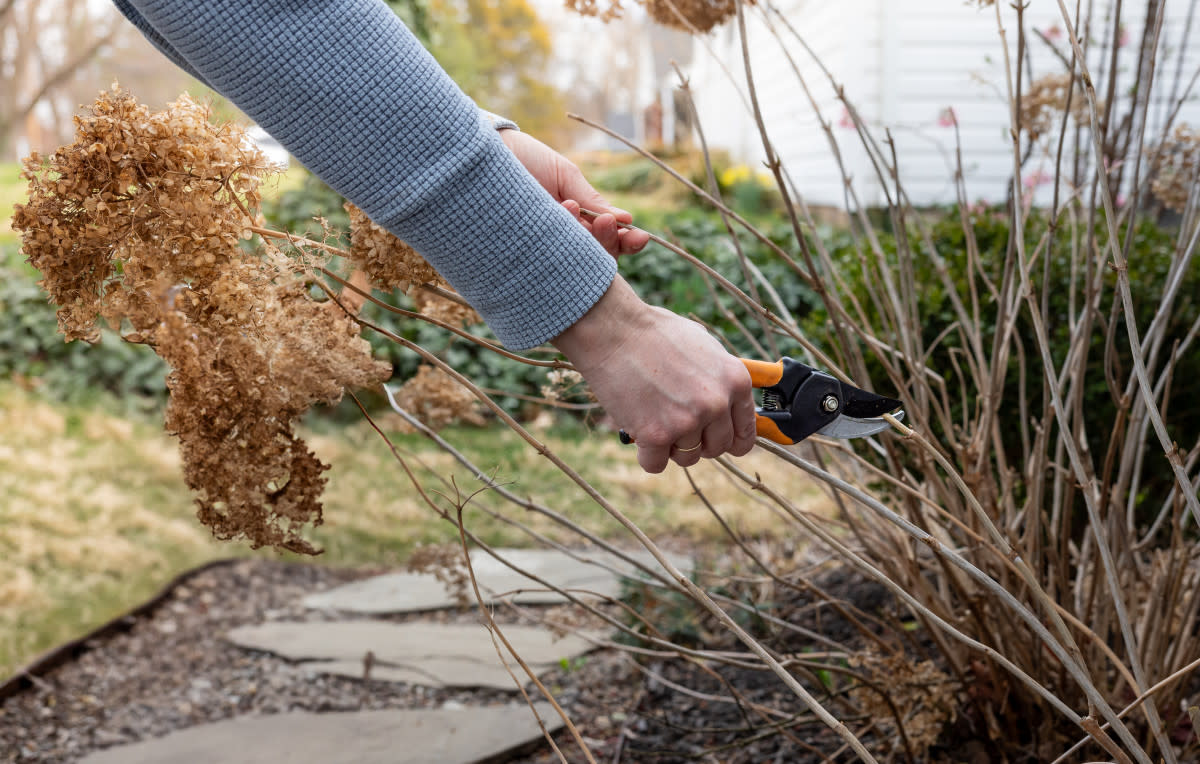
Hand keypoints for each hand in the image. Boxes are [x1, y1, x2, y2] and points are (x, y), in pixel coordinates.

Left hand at [499, 129, 649, 257]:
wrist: (477, 151)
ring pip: (573, 265)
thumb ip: (592, 200)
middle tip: (610, 223)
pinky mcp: (512, 258)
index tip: (640, 236)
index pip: (608, 244)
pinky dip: (553, 242)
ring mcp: (538, 252)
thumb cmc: (524, 160)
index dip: (627, 244)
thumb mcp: (564, 177)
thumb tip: (627, 219)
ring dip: (585, 243)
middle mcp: (560, 243)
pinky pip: (540, 264)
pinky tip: (556, 213)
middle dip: (611, 245)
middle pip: (596, 261)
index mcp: (576, 225)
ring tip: (572, 208)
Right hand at [552, 276, 756, 472]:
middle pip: (716, 449)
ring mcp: (687, 421)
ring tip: (653, 417)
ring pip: (686, 458)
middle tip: (675, 424)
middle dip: (697, 442)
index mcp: (735, 382)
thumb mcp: (704, 347)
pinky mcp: (656, 435)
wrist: (614, 330)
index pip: (745, 433)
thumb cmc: (655, 333)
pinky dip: (645, 454)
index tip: (715, 441)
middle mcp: (716, 404)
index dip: (730, 440)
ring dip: (669, 446)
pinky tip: (638, 430)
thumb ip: (720, 380)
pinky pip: (655, 464)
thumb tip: (727, 405)